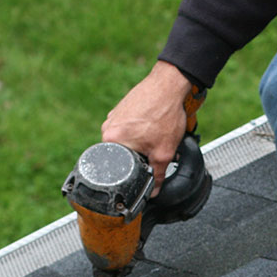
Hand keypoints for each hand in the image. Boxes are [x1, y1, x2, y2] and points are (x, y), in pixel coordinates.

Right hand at [101, 60, 190, 194]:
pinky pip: (129, 129)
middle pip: (123, 155)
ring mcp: (114, 117)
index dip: (133, 174)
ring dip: (142, 143)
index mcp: (111, 140)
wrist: (169, 85)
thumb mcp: (163, 152)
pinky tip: (154, 126)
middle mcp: (107, 128)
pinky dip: (142, 131)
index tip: (144, 172)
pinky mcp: (122, 110)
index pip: (117, 168)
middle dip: (140, 157)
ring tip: (155, 134)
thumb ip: (157, 175)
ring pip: (127, 141)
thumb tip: (153, 191)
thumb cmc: (165, 114)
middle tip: (155, 147)